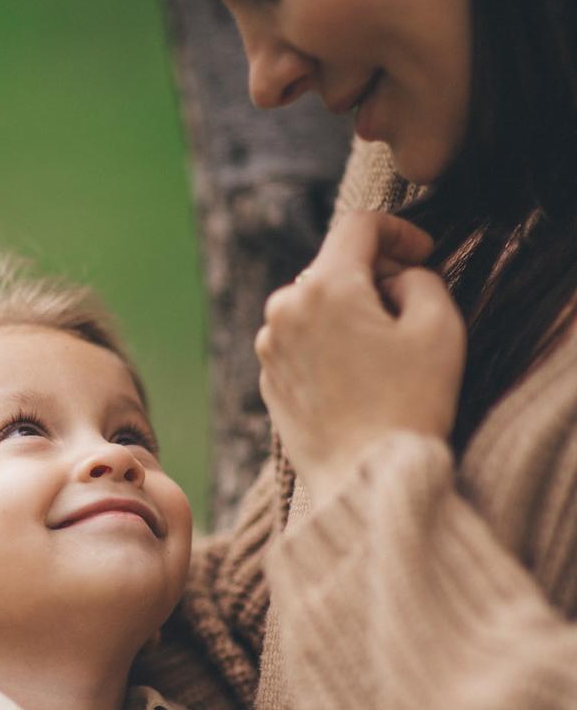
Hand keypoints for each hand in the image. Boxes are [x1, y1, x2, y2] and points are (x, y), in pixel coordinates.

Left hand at [255, 212, 466, 506]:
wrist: (368, 483)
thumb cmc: (410, 405)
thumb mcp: (439, 327)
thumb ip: (421, 278)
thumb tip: (395, 278)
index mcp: (323, 287)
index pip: (358, 226)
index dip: (398, 229)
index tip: (424, 252)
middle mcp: (283, 310)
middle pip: (334, 267)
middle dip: (374, 275)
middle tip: (412, 305)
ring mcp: (270, 349)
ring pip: (315, 306)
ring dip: (350, 312)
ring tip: (386, 351)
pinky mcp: (269, 382)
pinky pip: (302, 343)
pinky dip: (330, 345)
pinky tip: (360, 378)